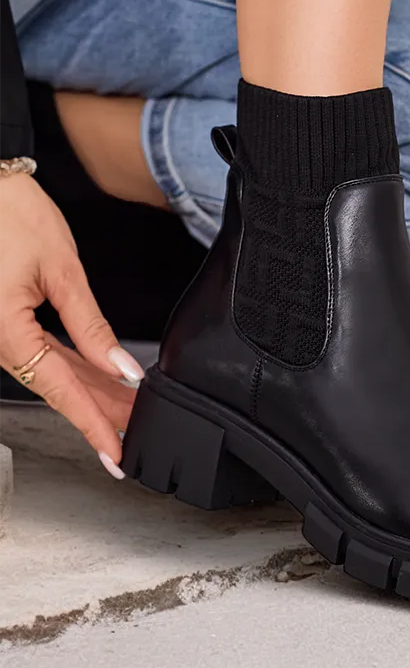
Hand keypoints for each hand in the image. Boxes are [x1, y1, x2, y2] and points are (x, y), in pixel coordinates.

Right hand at [0, 173, 142, 475]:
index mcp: (6, 331)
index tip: (116, 452)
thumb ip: (91, 327)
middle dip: (101, 412)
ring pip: (52, 374)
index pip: (59, 389)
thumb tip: (120, 366)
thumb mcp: (62, 271)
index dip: (92, 423)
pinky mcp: (7, 321)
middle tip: (138, 431)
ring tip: (129, 410)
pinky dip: (74, 370)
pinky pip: (42, 354)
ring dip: (91, 393)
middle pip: (58, 388)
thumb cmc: (12, 215)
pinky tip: (102, 380)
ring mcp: (0, 332)